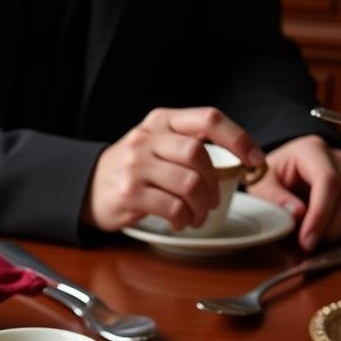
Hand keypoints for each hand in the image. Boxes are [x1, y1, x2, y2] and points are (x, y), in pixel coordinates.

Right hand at [82, 107, 264, 231]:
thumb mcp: (156, 143)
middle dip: (215, 183)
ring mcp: (135, 165)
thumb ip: (188, 143)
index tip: (254, 160)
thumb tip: (240, 159)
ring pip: (189, 183)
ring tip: (197, 216)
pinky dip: (183, 219)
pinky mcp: (128, 192)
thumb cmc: (132, 169)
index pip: (208, 118)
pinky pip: (172, 207)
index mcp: (160, 120)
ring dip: (201, 206)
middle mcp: (147, 138)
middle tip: (213, 201)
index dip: (238, 138)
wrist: (85, 187)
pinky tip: (180, 221)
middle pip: (199, 155)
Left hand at [253, 135, 340, 250]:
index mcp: (311, 149)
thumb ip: (274, 197)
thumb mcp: (260, 185)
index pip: (328, 181)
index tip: (307, 239)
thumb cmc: (270, 177)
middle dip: (332, 226)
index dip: (321, 213)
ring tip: (317, 238)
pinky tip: (331, 234)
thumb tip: (299, 213)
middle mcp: (337, 158)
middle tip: (309, 244)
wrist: (280, 172)